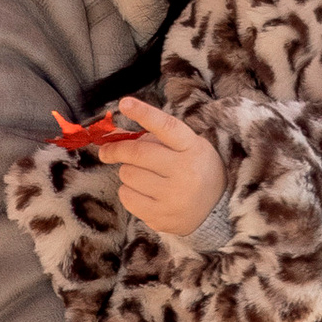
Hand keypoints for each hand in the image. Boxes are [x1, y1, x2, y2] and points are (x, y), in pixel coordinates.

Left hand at [103, 96, 225, 239]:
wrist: (215, 206)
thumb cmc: (193, 167)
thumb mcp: (185, 146)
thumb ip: (154, 138)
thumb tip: (113, 137)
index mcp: (191, 147)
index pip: (166, 127)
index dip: (144, 113)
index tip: (124, 103)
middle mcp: (185, 172)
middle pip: (137, 154)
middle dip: (116, 150)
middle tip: (106, 151)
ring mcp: (173, 197)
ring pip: (128, 175)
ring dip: (127, 172)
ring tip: (141, 175)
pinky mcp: (161, 217)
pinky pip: (127, 197)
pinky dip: (127, 191)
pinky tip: (142, 191)